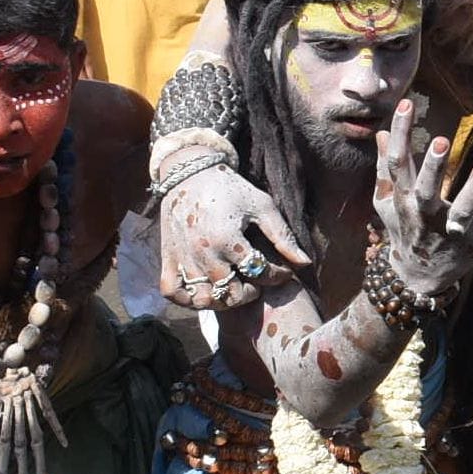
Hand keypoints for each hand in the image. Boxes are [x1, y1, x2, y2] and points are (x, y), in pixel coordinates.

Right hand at [159, 163, 311, 310]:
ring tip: (233, 286)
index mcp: (226, 238)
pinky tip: (205, 289)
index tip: (283, 270)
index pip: (258, 272)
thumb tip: (305, 263)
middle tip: (256, 281)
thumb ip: (282, 236)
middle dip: (250, 292)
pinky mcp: (167, 258)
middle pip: (230, 293)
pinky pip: (172, 292)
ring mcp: (182, 257)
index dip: (277, 275)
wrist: (190, 173)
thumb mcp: (262, 206)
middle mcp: (202, 252)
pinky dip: (187, 299)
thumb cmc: (230, 188)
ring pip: (203, 299)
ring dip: (222, 300)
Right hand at [373, 100, 472, 299]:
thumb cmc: (404, 232)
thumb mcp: (387, 203)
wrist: (417, 279)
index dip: (400, 134)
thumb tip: (379, 132)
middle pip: (427, 190)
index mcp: (403, 201)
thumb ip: (385, 168)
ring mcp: (452, 230)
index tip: (406, 104)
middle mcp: (425, 215)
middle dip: (434, 167)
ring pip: (465, 208)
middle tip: (444, 142)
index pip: (397, 164)